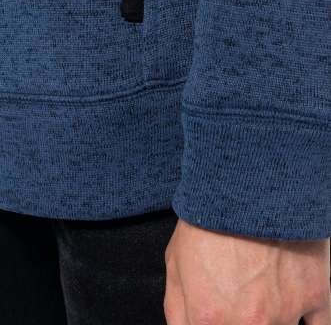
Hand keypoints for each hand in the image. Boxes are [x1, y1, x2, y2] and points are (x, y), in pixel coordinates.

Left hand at [164, 218, 330, 324]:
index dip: (214, 322)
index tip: (218, 313)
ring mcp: (285, 312)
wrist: (246, 181)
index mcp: (210, 319)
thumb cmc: (209, 217)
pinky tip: (291, 301)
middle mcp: (249, 324)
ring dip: (271, 316)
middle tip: (241, 296)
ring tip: (261, 284)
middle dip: (241, 319)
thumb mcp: (175, 263)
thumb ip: (179, 312)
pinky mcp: (315, 295)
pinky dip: (307, 320)